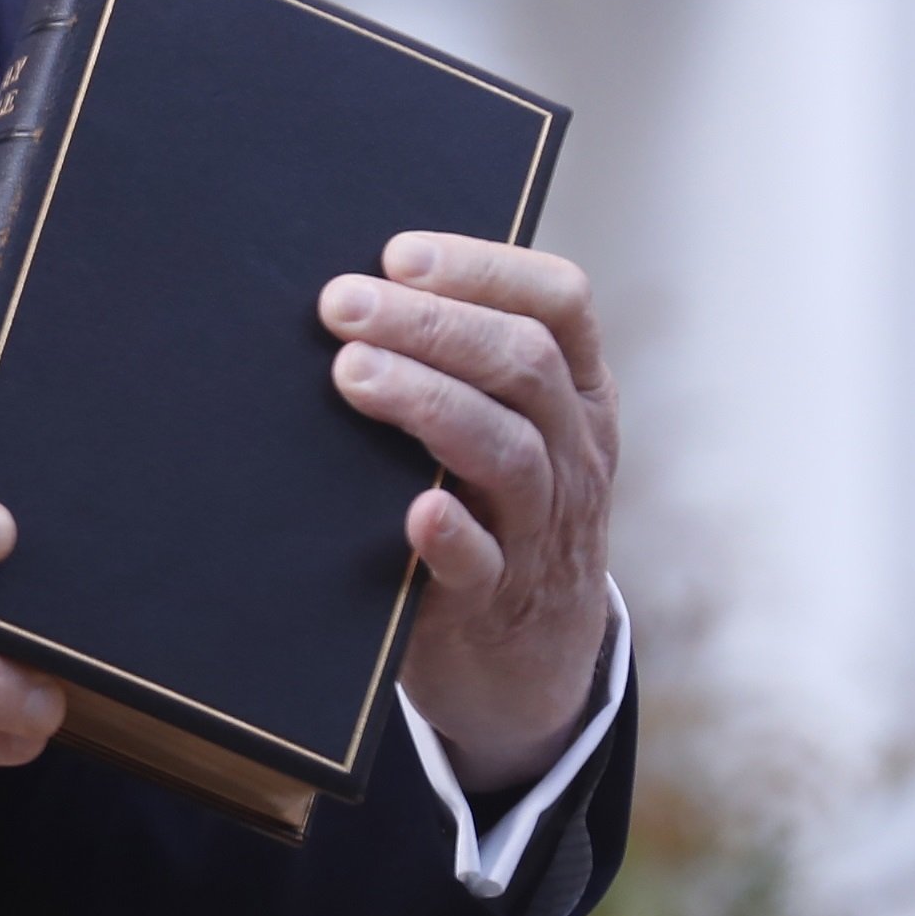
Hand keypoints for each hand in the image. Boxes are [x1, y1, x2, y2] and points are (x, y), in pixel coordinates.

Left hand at [326, 233, 621, 792]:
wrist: (526, 661)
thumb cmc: (491, 509)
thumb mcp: (505, 427)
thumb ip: (455, 361)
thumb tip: (345, 288)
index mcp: (574, 391)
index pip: (559, 302)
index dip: (485, 268)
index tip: (399, 254)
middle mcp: (570, 449)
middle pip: (522, 365)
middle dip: (430, 324)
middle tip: (340, 303)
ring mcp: (542, 527)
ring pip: (507, 451)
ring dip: (428, 403)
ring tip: (353, 373)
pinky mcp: (497, 601)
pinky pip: (486, 565)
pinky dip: (452, 537)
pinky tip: (415, 511)